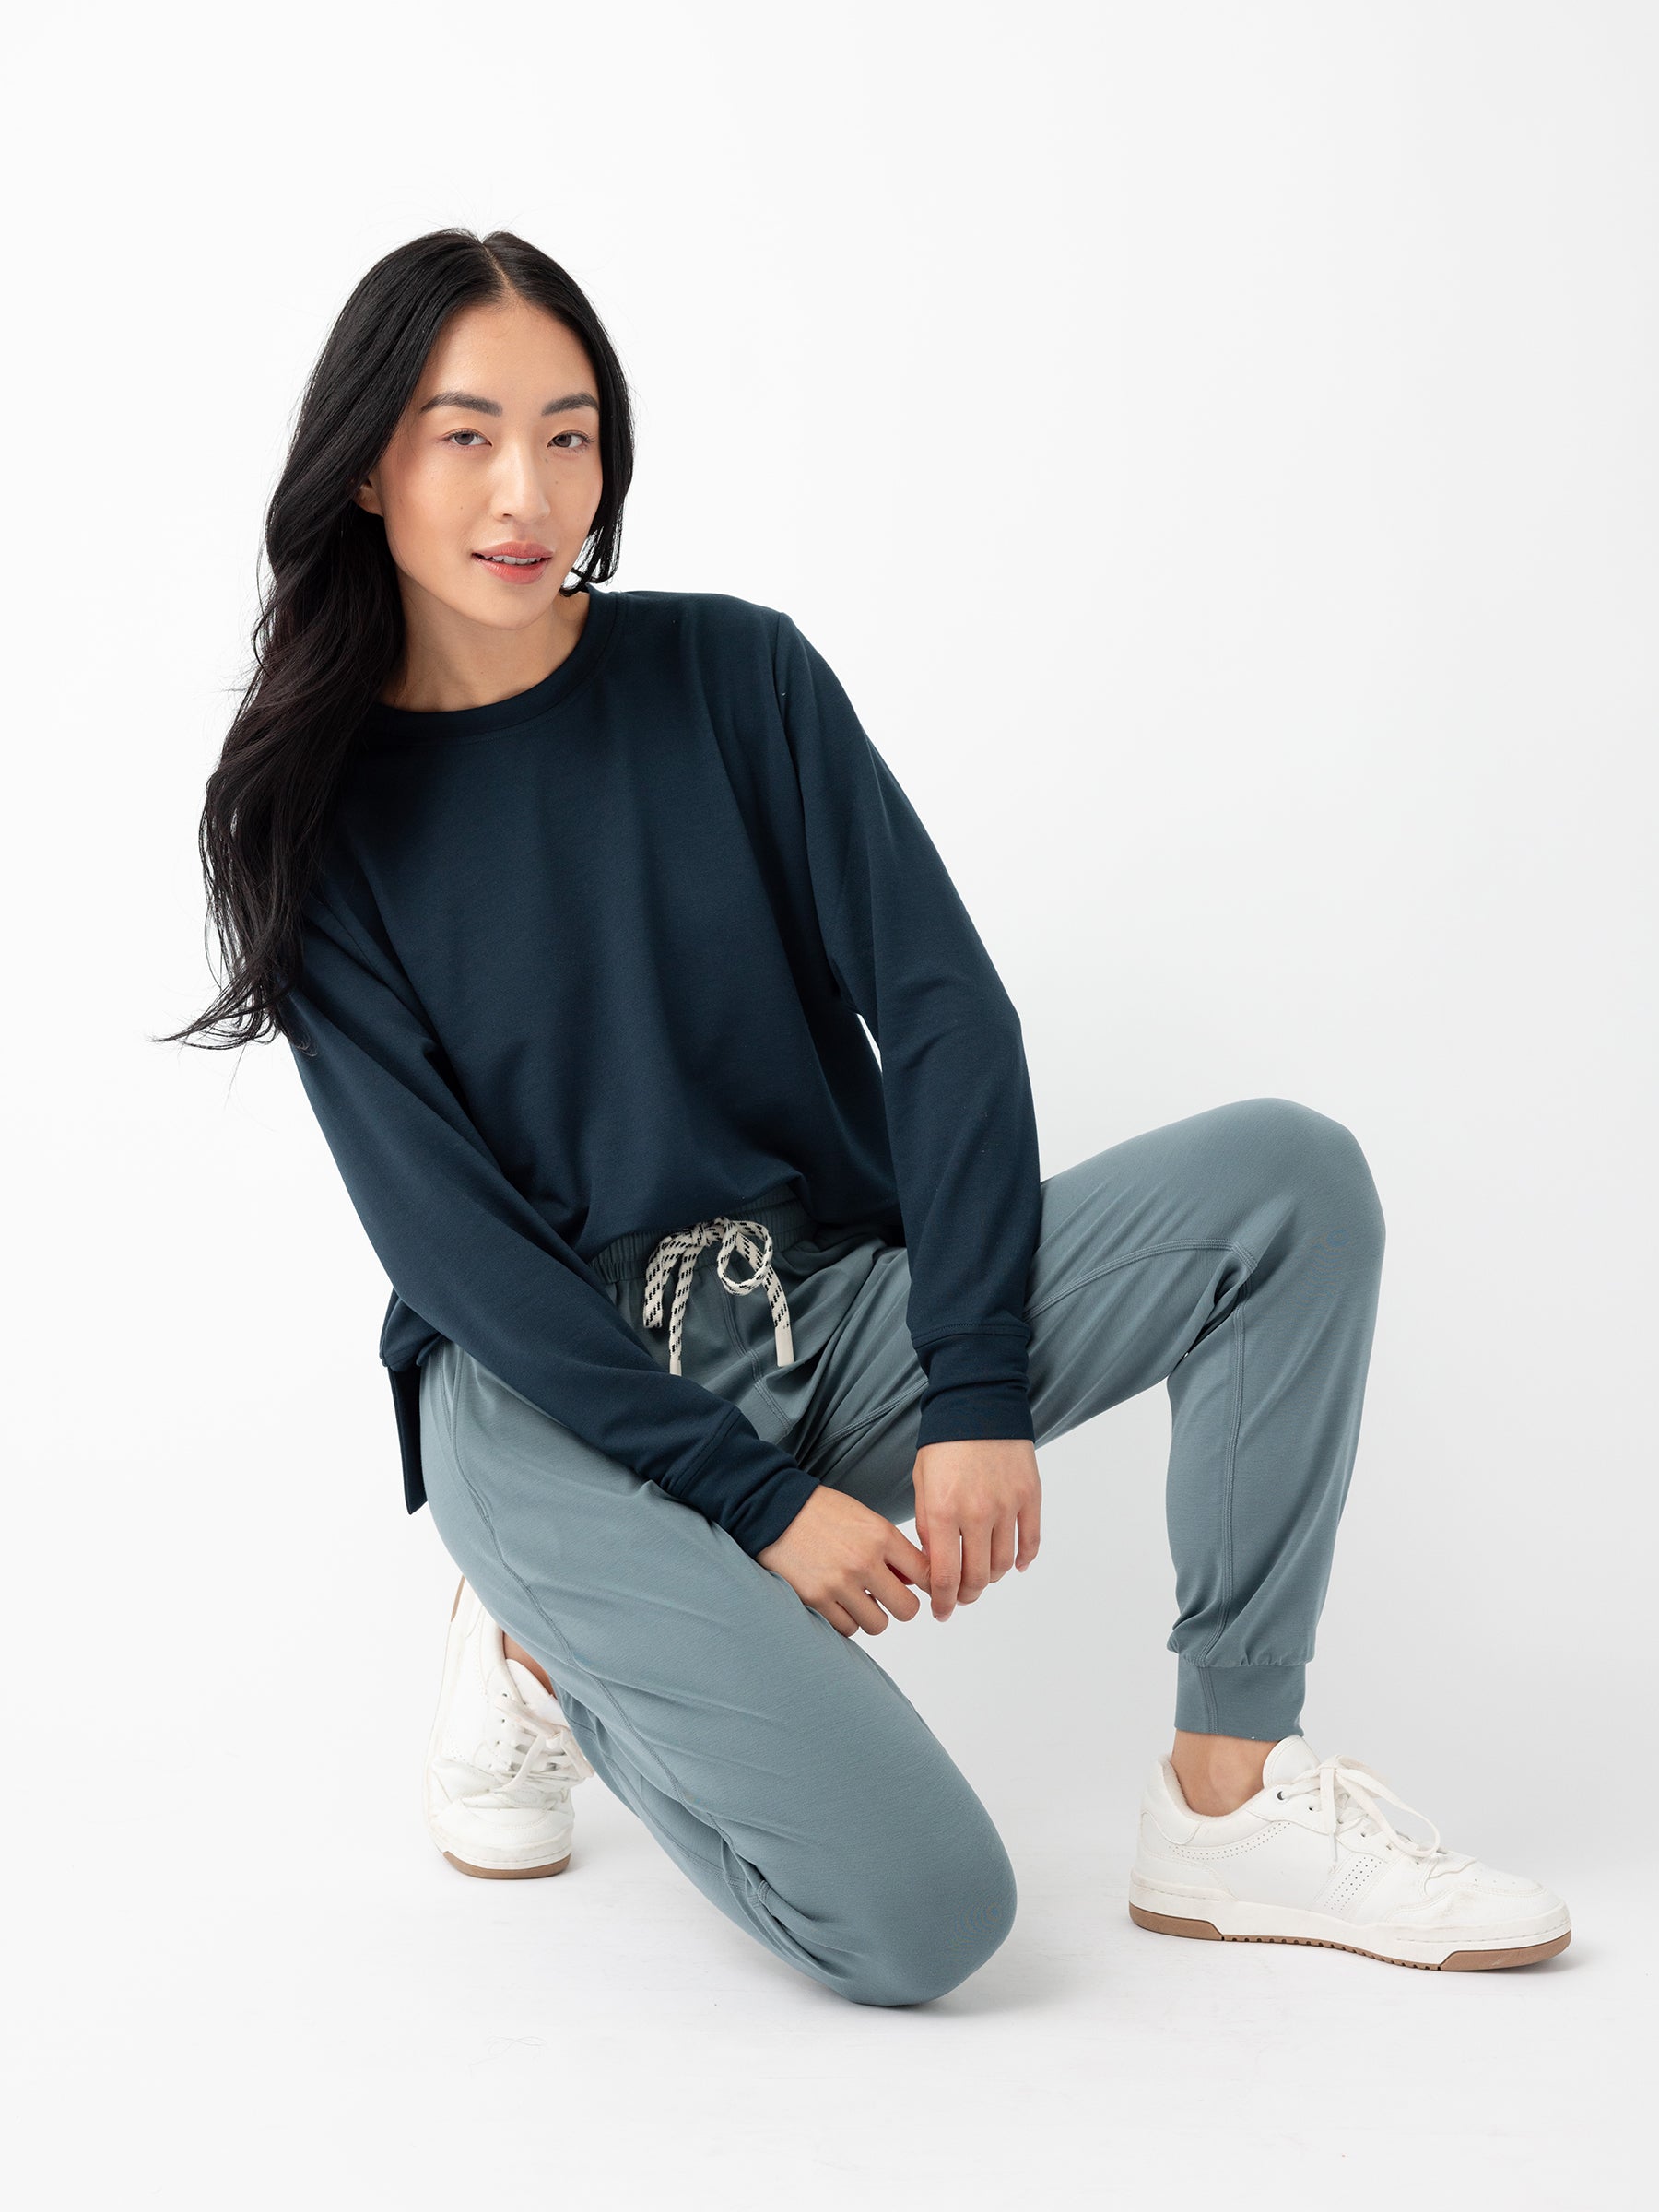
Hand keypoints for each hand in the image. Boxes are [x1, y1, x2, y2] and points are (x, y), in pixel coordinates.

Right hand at [757, 1485, 930, 1638]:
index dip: (927, 1585)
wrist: (774, 1510)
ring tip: (856, 1598)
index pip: (926, 1574)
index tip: (918, 1588)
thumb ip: (891, 1548)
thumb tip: (913, 1581)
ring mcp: (840, 1583)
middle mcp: (864, 1561)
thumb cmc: (822, 1512)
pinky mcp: (816, 1600)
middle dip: (900, 1606)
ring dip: (870, 1615)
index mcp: (882, 1535)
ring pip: (877, 1624)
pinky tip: (837, 1602)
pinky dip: (845, 1620)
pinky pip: (847, 1628)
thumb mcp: (864, 1518)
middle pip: (907, 1609)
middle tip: (887, 1598)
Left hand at [913, 1438, 1040, 1620]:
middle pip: (976, 1577)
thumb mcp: (922, 1484)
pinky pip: (1030, 1542)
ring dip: (991, 1579)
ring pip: (1003, 1564)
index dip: (943, 1602)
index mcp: (943, 1510)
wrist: (978, 1403)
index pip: (945, 1575)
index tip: (941, 1613)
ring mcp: (1007, 1505)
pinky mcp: (1031, 1496)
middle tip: (959, 1598)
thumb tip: (937, 1564)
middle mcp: (977, 1513)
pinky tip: (1014, 1566)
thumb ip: (929, 1527)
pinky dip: (1023, 1560)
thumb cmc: (944, 1443)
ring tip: (981, 1578)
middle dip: (966, 1595)